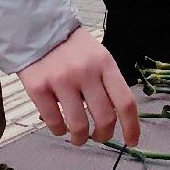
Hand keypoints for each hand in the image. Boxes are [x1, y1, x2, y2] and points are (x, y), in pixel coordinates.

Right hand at [16, 28, 140, 147]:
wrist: (37, 28)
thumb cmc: (72, 48)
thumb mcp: (98, 57)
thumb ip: (107, 83)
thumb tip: (115, 119)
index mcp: (105, 64)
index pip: (125, 102)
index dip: (131, 127)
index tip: (131, 141)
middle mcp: (85, 72)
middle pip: (104, 118)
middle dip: (103, 135)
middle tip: (98, 137)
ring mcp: (61, 80)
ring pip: (79, 125)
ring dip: (80, 138)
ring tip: (78, 138)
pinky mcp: (38, 87)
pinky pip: (54, 122)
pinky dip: (59, 131)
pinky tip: (60, 127)